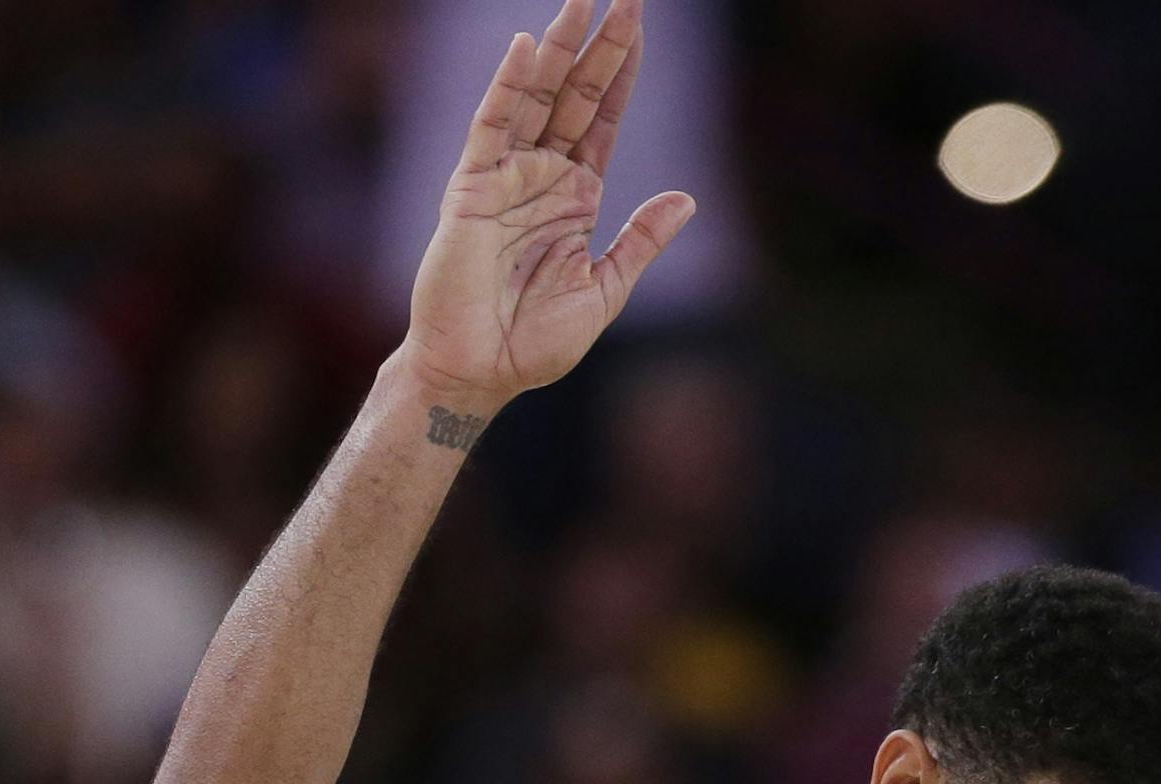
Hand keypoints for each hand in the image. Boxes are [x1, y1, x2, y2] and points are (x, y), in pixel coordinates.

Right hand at [401, 0, 692, 413]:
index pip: (605, 118)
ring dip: (559, 47)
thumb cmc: (535, 341)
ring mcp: (506, 175)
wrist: (483, 372)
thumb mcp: (607, 290)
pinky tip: (529, 48)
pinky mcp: (472, 187)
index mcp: (576, 195)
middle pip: (576, 94)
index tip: (640, 24)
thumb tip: (687, 198)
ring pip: (537, 96)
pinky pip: (492, 126)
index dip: (623, 72)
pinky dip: (509, 87)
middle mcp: (542, 174)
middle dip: (599, 43)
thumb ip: (641, 242)